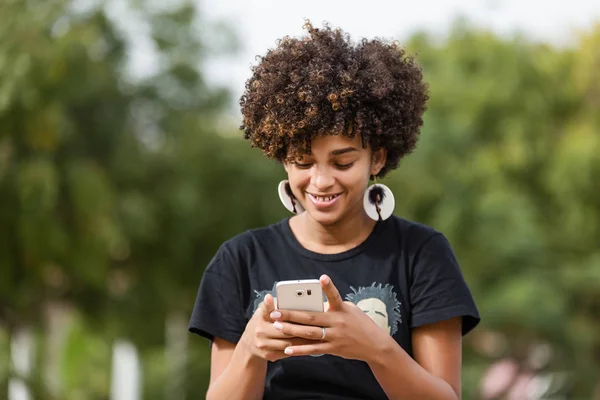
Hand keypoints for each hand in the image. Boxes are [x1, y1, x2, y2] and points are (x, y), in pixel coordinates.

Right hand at [240, 293, 315, 361]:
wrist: (250, 344)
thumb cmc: (263, 323)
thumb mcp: (265, 312)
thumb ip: (274, 306)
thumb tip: (287, 298)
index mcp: (260, 317)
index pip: (264, 309)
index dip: (267, 304)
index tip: (269, 297)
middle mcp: (260, 331)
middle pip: (284, 328)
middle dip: (301, 327)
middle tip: (317, 324)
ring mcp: (264, 345)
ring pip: (288, 342)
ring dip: (304, 340)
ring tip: (318, 335)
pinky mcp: (270, 355)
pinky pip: (288, 352)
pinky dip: (300, 348)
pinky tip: (310, 344)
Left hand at [270, 275, 388, 361]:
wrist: (375, 345)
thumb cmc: (360, 323)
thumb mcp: (350, 310)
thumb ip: (333, 305)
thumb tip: (314, 302)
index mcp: (342, 309)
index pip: (335, 296)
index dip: (329, 287)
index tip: (322, 277)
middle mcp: (338, 322)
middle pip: (311, 317)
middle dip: (291, 314)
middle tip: (275, 312)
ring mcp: (335, 336)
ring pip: (310, 334)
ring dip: (292, 330)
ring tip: (276, 327)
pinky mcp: (333, 349)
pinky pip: (314, 349)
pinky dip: (300, 349)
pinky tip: (288, 348)